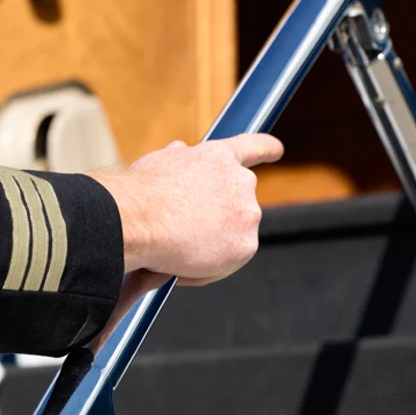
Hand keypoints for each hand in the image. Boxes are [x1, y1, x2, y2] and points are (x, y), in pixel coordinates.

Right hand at [86, 134, 282, 349]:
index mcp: (220, 157)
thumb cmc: (141, 192)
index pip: (254, 146)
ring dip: (212, 242)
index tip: (277, 150)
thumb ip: (180, 159)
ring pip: (233, 234)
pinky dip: (206, 268)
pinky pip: (227, 262)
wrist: (137, 219)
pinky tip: (180, 262)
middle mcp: (241, 181)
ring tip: (177, 245)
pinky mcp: (245, 246)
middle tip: (187, 227)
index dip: (267, 149)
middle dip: (220, 214)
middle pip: (240, 201)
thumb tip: (181, 152)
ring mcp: (247, 214)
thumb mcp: (160, 161)